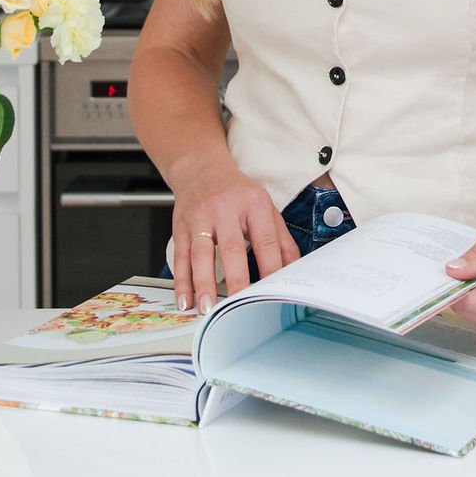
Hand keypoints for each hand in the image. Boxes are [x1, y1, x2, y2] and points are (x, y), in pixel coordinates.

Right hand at [172, 172, 293, 309]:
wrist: (200, 168)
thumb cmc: (237, 192)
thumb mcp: (265, 207)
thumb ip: (281, 239)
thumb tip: (294, 269)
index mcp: (253, 204)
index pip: (265, 240)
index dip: (270, 267)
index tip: (272, 292)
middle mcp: (225, 209)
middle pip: (231, 247)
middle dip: (236, 279)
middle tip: (239, 304)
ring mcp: (200, 218)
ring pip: (201, 253)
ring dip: (203, 283)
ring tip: (208, 308)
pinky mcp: (181, 227)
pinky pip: (181, 257)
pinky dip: (182, 281)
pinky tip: (185, 299)